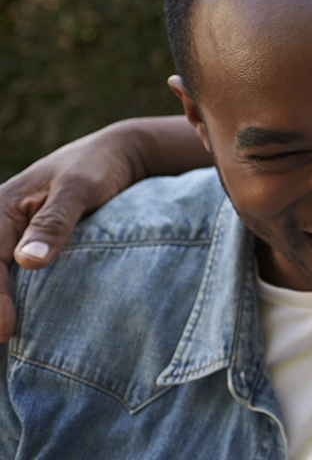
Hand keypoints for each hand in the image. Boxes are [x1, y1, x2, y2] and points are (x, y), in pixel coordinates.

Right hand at [1, 115, 203, 340]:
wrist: (118, 155)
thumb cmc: (98, 166)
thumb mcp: (80, 188)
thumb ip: (56, 220)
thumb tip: (28, 261)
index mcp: (0, 207)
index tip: (6, 329)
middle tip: (2, 339)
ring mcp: (8, 236)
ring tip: (5, 335)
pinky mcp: (24, 245)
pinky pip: (7, 272)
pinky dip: (8, 294)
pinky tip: (14, 320)